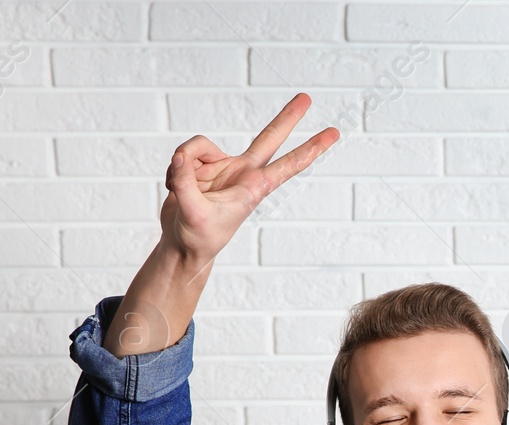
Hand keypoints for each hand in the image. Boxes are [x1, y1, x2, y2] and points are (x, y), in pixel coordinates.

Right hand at [159, 92, 337, 265]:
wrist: (182, 244)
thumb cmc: (198, 236)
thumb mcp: (193, 213)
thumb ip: (186, 181)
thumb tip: (181, 154)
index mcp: (254, 187)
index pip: (289, 164)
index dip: (311, 149)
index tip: (334, 134)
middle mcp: (243, 172)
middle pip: (269, 137)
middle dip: (288, 117)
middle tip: (308, 97)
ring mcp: (222, 167)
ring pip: (198, 146)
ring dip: (182, 165)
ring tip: (180, 190)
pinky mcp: (200, 166)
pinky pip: (182, 155)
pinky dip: (173, 171)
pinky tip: (175, 188)